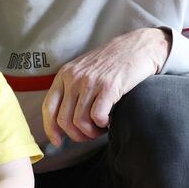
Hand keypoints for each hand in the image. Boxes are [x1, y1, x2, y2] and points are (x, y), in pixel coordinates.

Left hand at [42, 28, 170, 145]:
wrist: (140, 46)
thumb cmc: (113, 64)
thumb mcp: (84, 70)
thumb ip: (72, 90)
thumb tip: (62, 122)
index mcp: (65, 74)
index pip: (48, 107)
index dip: (50, 129)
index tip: (57, 141)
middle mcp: (74, 77)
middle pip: (64, 120)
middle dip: (76, 135)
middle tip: (89, 135)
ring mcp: (91, 81)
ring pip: (80, 122)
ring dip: (92, 132)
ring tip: (101, 127)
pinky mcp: (109, 86)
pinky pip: (97, 117)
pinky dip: (103, 125)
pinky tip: (110, 120)